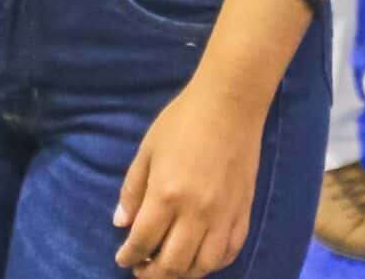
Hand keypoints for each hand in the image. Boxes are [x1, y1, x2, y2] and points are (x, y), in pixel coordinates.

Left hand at [113, 81, 263, 275]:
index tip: (123, 258)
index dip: (128, 256)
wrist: (230, 102)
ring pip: (202, 266)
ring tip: (171, 266)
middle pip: (171, 264)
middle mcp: (196, 212)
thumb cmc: (183, 120)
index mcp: (166, 195)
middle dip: (151, 274)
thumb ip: (133, 190)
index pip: (142, 242)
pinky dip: (213, 263)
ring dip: (182, 274)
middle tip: (142, 269)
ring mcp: (223, 214)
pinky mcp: (243, 211)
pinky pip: (230, 251)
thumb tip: (121, 224)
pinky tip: (200, 257)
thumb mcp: (147, 150)